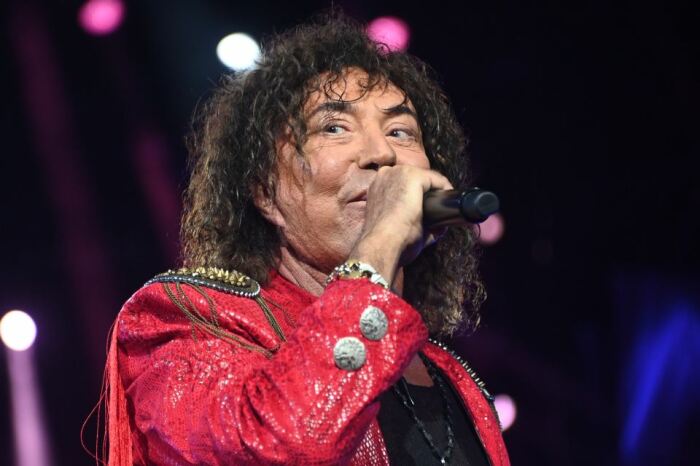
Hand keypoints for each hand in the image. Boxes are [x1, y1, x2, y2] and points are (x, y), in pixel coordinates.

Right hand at [348, 166, 452, 284]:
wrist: (383, 243)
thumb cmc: (386, 241)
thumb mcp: (396, 227)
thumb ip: (413, 220)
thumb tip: (438, 226)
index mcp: (377, 186)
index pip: (402, 183)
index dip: (417, 195)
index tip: (427, 208)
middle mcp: (385, 175)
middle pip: (415, 178)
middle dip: (427, 192)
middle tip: (438, 209)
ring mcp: (398, 173)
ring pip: (426, 177)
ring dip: (436, 190)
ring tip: (444, 206)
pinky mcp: (413, 177)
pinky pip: (436, 179)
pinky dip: (445, 189)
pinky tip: (447, 202)